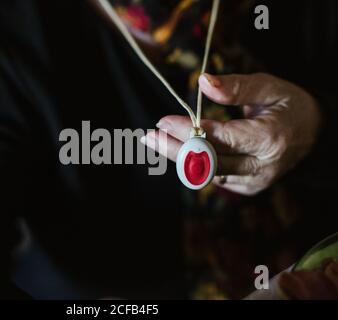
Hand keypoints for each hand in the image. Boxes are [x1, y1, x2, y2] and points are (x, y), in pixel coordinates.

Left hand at [142, 73, 321, 194]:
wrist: (312, 135)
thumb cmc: (289, 106)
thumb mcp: (269, 87)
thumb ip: (236, 87)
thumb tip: (202, 82)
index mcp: (269, 140)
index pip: (220, 139)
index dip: (189, 131)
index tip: (163, 121)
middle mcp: (261, 168)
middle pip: (208, 163)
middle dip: (174, 150)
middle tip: (148, 137)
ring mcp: (254, 182)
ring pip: (207, 173)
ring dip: (180, 156)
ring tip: (157, 139)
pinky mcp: (247, 189)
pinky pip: (213, 177)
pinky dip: (196, 162)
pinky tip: (182, 148)